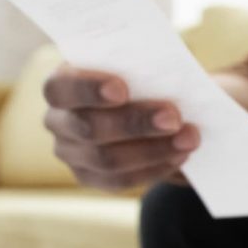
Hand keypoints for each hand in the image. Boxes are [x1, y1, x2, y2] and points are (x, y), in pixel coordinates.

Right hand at [43, 66, 198, 189]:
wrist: (150, 111)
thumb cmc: (141, 81)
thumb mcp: (140, 67)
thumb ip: (144, 70)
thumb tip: (172, 83)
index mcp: (61, 85)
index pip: (62, 87)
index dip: (89, 88)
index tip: (121, 89)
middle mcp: (58, 121)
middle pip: (90, 127)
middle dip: (135, 122)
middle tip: (174, 117)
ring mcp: (71, 153)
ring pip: (108, 159)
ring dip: (154, 149)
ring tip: (189, 139)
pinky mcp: (91, 177)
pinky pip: (121, 180)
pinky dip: (154, 168)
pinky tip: (179, 156)